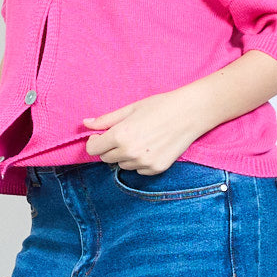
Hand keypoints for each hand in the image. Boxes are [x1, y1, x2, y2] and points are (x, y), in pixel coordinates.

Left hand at [82, 90, 203, 175]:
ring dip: (125, 155)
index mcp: (120, 135)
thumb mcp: (130, 109)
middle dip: (109, 148)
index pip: (94, 149)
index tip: (100, 136)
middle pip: (106, 158)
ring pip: (122, 164)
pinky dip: (140, 161)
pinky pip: (138, 170)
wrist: (190, 113)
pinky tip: (151, 146)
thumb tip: (85, 123)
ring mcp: (144, 163)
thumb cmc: (160, 106)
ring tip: (141, 138)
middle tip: (123, 135)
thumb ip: (106, 119)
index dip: (95, 142)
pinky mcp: (156, 169)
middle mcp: (130, 152)